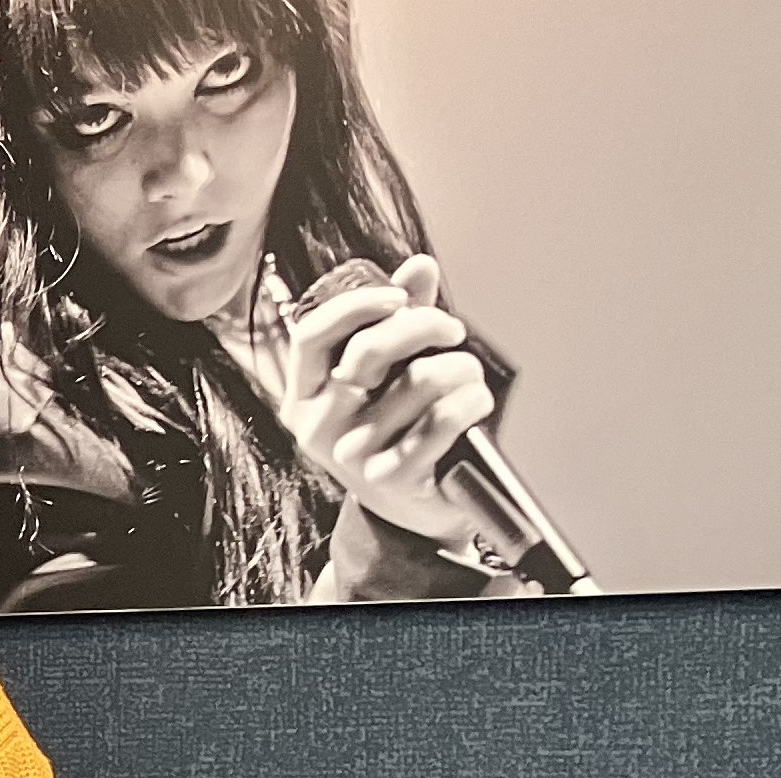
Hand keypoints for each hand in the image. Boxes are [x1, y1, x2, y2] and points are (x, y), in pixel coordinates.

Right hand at [281, 254, 493, 544]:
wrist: (409, 506)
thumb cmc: (394, 430)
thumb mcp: (384, 375)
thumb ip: (397, 319)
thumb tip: (418, 268)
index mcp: (305, 393)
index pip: (311, 336)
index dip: (355, 306)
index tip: (397, 296)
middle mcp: (320, 424)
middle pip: (368, 351)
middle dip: (423, 325)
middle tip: (451, 329)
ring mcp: (352, 454)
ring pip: (419, 381)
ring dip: (460, 368)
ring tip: (467, 377)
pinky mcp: (392, 477)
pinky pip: (441, 420)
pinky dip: (470, 402)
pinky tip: (475, 401)